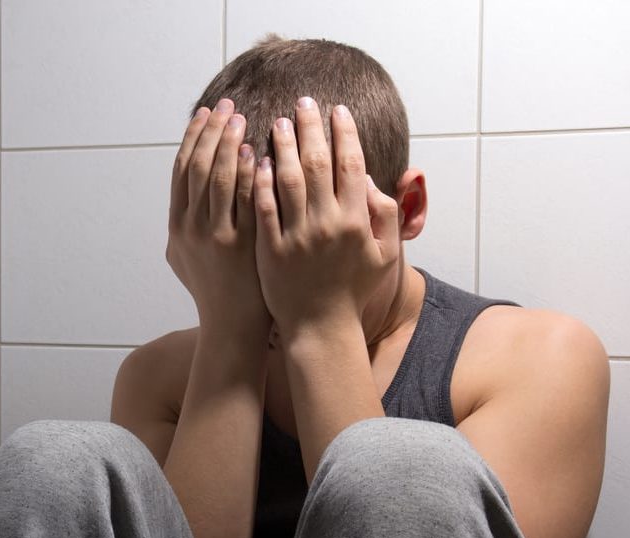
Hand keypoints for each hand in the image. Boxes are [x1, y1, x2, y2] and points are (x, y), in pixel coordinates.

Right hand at [167, 99, 270, 337]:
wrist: (232, 326)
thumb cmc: (211, 291)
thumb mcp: (183, 258)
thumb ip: (184, 224)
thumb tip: (188, 190)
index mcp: (176, 227)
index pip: (182, 170)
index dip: (193, 137)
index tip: (206, 112)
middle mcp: (191, 228)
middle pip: (199, 167)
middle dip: (211, 131)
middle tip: (226, 106)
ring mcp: (217, 236)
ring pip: (220, 178)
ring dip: (229, 144)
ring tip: (241, 119)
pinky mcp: (243, 244)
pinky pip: (246, 200)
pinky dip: (249, 173)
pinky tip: (258, 152)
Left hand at [253, 98, 400, 342]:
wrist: (320, 327)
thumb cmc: (352, 291)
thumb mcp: (384, 257)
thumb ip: (387, 217)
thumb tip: (376, 180)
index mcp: (357, 221)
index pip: (351, 165)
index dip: (344, 133)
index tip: (337, 111)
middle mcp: (328, 224)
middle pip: (317, 163)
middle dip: (311, 127)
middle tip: (304, 102)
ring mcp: (297, 236)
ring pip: (288, 180)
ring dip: (284, 146)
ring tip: (280, 122)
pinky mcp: (271, 249)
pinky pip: (264, 208)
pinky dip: (261, 181)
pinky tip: (258, 160)